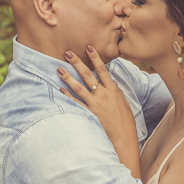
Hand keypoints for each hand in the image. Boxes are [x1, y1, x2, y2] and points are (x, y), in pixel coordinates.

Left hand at [58, 46, 141, 178]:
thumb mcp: (123, 101)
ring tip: (59, 69)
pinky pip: (76, 103)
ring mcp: (95, 105)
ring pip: (79, 88)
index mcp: (112, 90)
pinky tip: (60, 89)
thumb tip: (108, 80)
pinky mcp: (89, 114)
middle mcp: (103, 95)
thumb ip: (115, 89)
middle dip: (77, 63)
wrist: (123, 136)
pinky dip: (68, 96)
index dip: (96, 58)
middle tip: (68, 53)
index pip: (103, 69)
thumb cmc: (124, 119)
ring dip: (68, 77)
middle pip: (88, 75)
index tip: (89, 47)